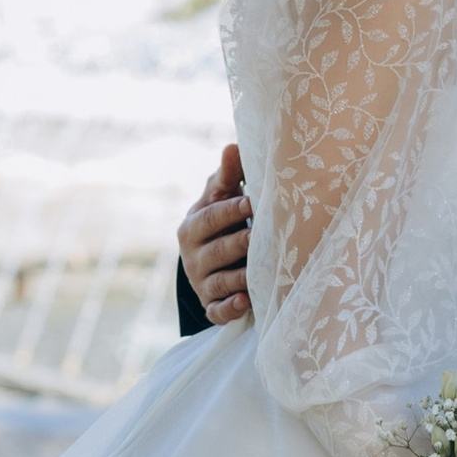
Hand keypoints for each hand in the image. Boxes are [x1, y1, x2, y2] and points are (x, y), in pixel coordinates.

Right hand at [179, 144, 252, 324]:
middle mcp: (193, 257)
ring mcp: (201, 283)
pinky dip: (230, 308)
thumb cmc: (222, 219)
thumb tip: (233, 146)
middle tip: (264, 237)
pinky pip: (218, 311)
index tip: (253, 202)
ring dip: (242, 277)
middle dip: (240, 244)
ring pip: (221, 282)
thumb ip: (228, 175)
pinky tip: (246, 301)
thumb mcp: (221, 197)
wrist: (212, 258)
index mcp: (192, 227)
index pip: (210, 218)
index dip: (230, 211)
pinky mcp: (211, 306)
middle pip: (218, 251)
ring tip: (264, 272)